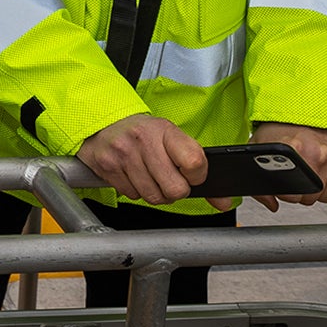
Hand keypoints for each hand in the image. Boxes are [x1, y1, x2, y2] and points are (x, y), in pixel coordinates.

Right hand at [77, 114, 206, 206]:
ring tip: (151, 177)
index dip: (197, 176)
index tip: (192, 173)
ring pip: (154, 197)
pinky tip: (135, 176)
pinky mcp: (108, 168)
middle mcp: (143, 141)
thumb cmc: (143, 133)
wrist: (104, 123)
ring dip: (157, 193)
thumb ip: (198, 167)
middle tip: (170, 178)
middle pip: (175, 189)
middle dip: (176, 190)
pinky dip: (137, 191)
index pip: (194, 162)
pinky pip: (133, 196)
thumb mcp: (172, 139)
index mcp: (165, 130)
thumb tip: (222, 202)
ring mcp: (124, 155)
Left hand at [250, 122, 326, 209]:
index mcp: (296, 150)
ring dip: (322, 188)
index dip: (287, 193)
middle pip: (313, 198)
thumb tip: (271, 203)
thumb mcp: (259, 146)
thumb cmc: (283, 123)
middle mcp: (321, 153)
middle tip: (300, 174)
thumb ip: (261, 179)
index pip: (294, 196)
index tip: (286, 184)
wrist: (307, 104)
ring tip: (314, 169)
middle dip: (304, 191)